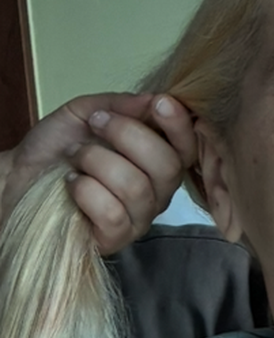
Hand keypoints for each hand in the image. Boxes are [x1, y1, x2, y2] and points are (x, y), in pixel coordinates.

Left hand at [0, 93, 198, 254]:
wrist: (20, 175)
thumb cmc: (58, 147)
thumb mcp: (86, 112)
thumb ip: (119, 105)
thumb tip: (153, 99)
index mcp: (159, 160)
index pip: (188, 147)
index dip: (180, 126)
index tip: (159, 102)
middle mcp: (159, 191)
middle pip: (168, 166)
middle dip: (128, 136)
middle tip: (96, 124)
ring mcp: (140, 217)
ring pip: (136, 187)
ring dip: (97, 162)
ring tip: (76, 156)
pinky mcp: (116, 238)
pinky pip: (113, 213)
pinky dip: (86, 190)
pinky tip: (72, 183)